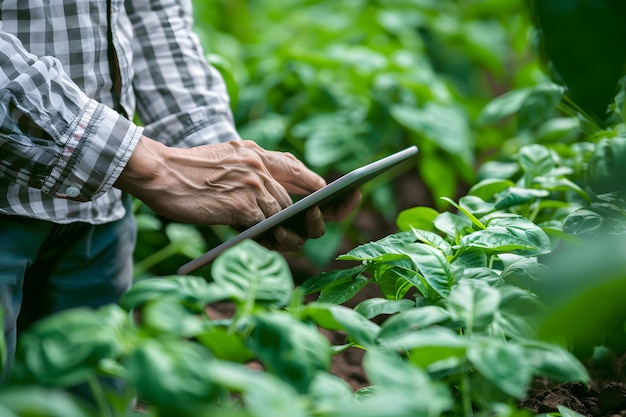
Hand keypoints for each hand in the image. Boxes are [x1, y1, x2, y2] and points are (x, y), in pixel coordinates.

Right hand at [115, 137, 332, 249]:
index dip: (319, 186)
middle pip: (299, 197)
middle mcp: (260, 166)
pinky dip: (274, 238)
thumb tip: (275, 207)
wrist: (158, 172)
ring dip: (292, 234)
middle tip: (313, 228)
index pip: (299, 170)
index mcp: (256, 153)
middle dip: (310, 217)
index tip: (330, 197)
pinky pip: (269, 227)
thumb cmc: (188, 172)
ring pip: (286, 216)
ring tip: (292, 243)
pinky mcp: (243, 205)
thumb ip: (251, 175)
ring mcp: (253, 185)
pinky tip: (274, 244)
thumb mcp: (226, 161)